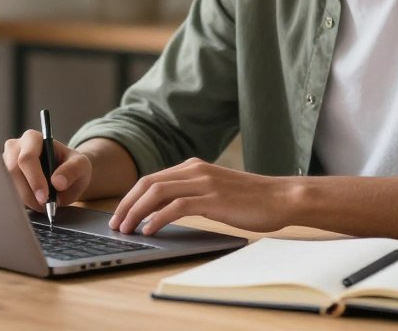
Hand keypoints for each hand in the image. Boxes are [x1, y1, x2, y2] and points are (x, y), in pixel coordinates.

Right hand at [2, 130, 92, 211]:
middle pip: (13, 172)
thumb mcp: (81, 166)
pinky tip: (33, 202)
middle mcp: (15, 147)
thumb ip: (72, 171)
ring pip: (8, 185)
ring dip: (26, 199)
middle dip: (29, 193)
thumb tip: (58, 182)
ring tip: (43, 204)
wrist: (64, 174)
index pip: (27, 158)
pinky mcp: (3, 177)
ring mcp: (5, 162)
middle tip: (45, 206)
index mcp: (33, 138)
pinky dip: (20, 202)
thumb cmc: (72, 166)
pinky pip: (7, 193)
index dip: (34, 179)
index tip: (45, 197)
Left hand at [109, 158, 294, 235]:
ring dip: (136, 212)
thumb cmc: (252, 199)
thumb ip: (194, 194)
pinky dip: (158, 218)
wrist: (282, 198)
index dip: (131, 196)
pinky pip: (176, 206)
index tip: (120, 213)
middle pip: (147, 183)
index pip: (152, 179)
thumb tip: (167, 211)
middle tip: (116, 224)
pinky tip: (150, 230)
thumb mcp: (216, 191)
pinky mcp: (213, 198)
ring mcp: (204, 183)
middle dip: (127, 204)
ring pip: (157, 193)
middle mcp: (195, 170)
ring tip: (127, 229)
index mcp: (194, 167)